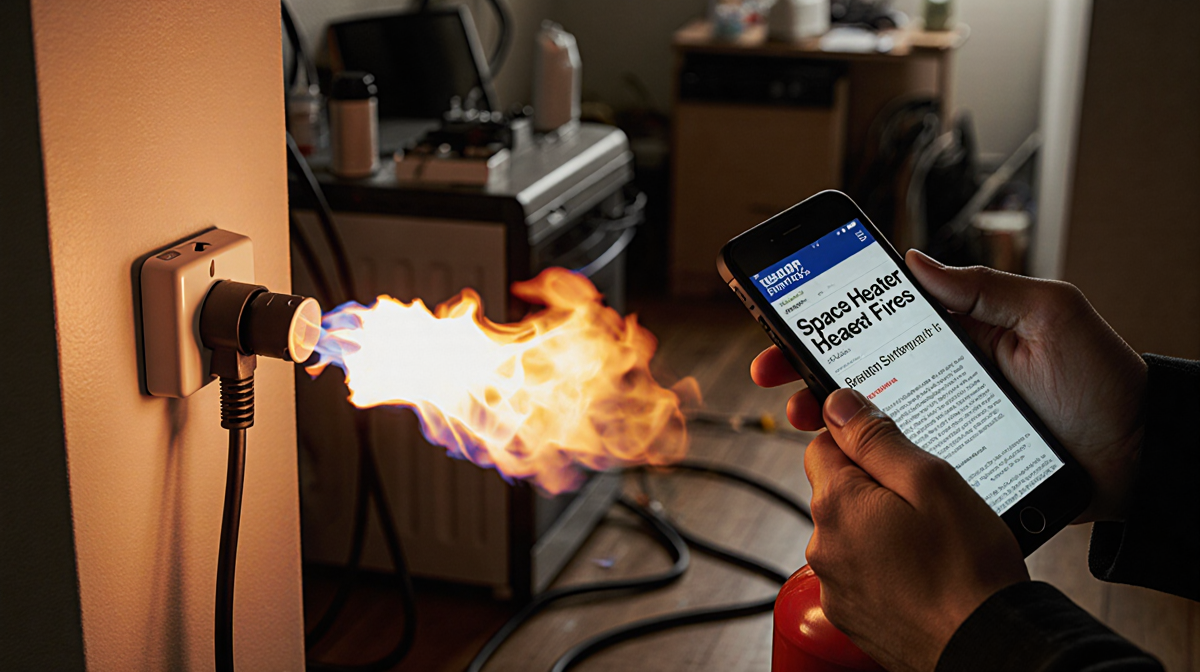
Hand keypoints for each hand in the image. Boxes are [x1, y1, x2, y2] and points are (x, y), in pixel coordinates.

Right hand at [752, 250, 1147, 521]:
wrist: (1139, 458)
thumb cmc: (1103, 380)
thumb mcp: (1050, 315)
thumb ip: (984, 287)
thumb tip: (917, 260)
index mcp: (957, 329)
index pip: (879, 314)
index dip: (829, 312)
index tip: (785, 310)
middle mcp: (941, 370)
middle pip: (858, 363)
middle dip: (804, 361)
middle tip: (770, 367)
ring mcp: (941, 415)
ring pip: (866, 411)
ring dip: (822, 409)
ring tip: (798, 413)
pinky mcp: (948, 458)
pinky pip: (895, 454)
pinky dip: (861, 452)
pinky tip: (841, 451)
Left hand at [803, 389, 1028, 671]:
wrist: (984, 647)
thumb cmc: (967, 571)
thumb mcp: (931, 481)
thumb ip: (877, 438)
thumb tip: (838, 404)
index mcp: (836, 504)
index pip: (823, 444)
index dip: (861, 440)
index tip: (894, 450)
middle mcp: (823, 545)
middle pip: (837, 489)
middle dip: (875, 486)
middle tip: (926, 501)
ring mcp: (834, 584)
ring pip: (850, 531)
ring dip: (881, 527)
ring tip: (930, 542)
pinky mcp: (850, 613)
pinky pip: (859, 570)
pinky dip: (884, 565)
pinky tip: (923, 571)